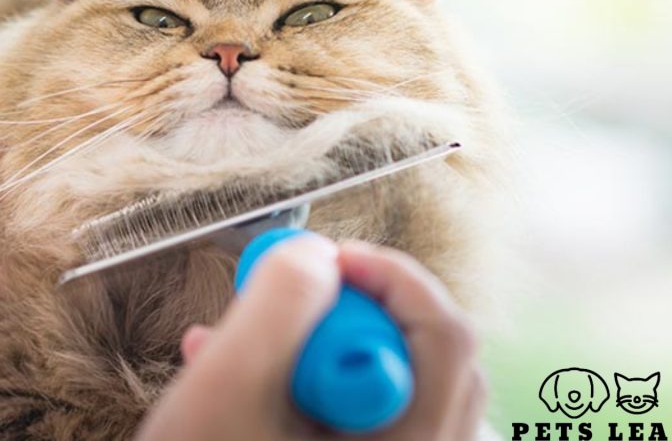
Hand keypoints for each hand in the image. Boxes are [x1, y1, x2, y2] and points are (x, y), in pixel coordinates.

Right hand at [136, 235, 485, 440]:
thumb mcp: (226, 390)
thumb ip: (278, 307)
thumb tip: (315, 255)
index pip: (446, 339)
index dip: (390, 278)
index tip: (326, 258)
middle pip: (426, 358)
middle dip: (348, 317)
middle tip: (285, 310)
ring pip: (390, 386)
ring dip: (320, 350)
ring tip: (252, 349)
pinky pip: (360, 416)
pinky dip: (309, 386)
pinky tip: (242, 381)